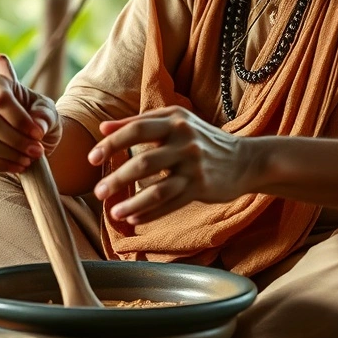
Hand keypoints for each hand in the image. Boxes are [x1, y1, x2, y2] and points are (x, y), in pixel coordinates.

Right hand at [0, 55, 61, 172]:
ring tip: (29, 159)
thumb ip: (44, 116)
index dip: (19, 119)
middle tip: (36, 150)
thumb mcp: (46, 110)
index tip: (38, 134)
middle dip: (16, 140)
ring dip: (9, 154)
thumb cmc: (36, 115)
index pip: (0, 99)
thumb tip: (38, 127)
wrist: (29, 134)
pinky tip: (17, 166)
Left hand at [87, 106, 252, 223]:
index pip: (136, 129)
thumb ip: (139, 122)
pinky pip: (170, 203)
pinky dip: (150, 212)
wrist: (245, 160)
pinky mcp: (201, 187)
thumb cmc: (202, 139)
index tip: (92, 159)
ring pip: (157, 188)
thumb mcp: (175, 121)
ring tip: (113, 212)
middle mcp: (185, 140)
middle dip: (117, 178)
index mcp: (174, 120)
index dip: (111, 144)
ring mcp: (194, 165)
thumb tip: (103, 128)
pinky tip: (134, 218)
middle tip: (97, 191)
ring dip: (132, 203)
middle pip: (143, 161)